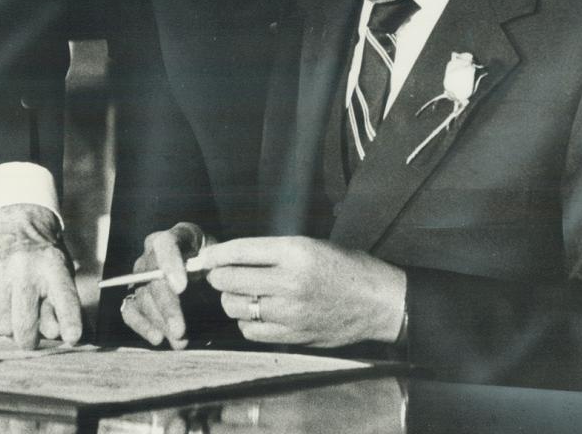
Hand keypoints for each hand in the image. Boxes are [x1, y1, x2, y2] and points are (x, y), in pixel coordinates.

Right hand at [0, 204, 82, 348]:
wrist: (15, 228)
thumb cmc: (43, 262)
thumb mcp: (61, 277)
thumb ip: (61, 307)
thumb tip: (55, 333)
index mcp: (53, 266)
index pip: (64, 298)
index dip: (70, 321)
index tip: (73, 337)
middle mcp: (24, 267)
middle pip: (24, 325)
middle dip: (30, 340)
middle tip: (31, 336)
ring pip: (2, 327)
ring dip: (10, 329)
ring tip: (16, 314)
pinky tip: (2, 309)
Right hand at [119, 222, 205, 349]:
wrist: (204, 267)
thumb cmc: (215, 260)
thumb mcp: (220, 257)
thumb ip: (216, 264)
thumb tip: (214, 278)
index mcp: (176, 235)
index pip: (165, 244)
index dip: (170, 265)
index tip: (181, 288)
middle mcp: (152, 252)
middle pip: (152, 277)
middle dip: (166, 306)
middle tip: (180, 330)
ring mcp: (141, 273)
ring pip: (142, 297)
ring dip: (159, 321)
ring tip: (179, 340)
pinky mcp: (135, 294)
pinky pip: (129, 309)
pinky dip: (142, 325)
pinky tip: (158, 338)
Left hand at [199, 236, 405, 347]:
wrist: (378, 302)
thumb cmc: (346, 268)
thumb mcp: (310, 245)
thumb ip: (272, 251)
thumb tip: (231, 256)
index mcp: (295, 252)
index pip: (240, 251)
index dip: (215, 254)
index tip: (203, 257)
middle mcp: (289, 282)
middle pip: (230, 280)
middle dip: (218, 276)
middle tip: (219, 274)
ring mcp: (290, 313)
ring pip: (236, 307)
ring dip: (231, 299)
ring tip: (240, 293)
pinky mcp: (293, 336)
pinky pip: (251, 331)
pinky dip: (246, 322)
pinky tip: (255, 313)